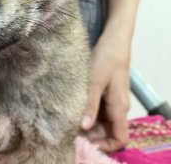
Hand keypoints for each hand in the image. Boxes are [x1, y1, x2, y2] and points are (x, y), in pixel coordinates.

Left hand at [81, 29, 130, 151]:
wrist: (112, 41)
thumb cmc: (105, 59)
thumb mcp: (95, 82)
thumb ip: (90, 105)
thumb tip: (83, 128)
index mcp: (119, 108)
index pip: (119, 138)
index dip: (105, 145)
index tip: (86, 143)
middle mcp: (117, 107)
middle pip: (107, 131)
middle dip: (92, 135)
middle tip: (70, 132)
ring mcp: (111, 100)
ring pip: (101, 120)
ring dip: (87, 123)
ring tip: (68, 121)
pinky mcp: (104, 92)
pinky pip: (97, 109)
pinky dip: (87, 112)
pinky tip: (72, 108)